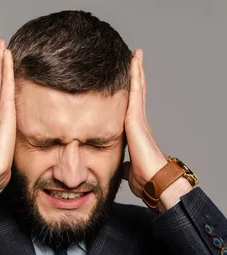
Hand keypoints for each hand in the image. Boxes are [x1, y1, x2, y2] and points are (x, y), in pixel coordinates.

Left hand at [121, 48, 168, 197]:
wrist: (154, 181)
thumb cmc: (144, 178)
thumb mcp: (126, 168)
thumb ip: (122, 163)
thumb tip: (120, 167)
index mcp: (134, 132)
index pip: (131, 107)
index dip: (130, 92)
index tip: (127, 79)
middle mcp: (137, 122)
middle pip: (137, 93)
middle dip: (135, 76)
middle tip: (134, 58)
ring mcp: (138, 118)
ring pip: (137, 88)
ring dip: (136, 70)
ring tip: (135, 54)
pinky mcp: (135, 118)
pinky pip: (135, 91)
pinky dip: (134, 76)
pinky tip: (133, 62)